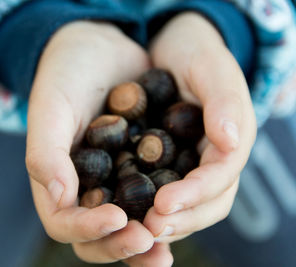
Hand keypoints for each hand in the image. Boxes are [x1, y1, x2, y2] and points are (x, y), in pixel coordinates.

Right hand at [25, 21, 172, 265]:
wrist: (100, 48)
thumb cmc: (66, 74)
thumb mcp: (50, 107)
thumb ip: (45, 152)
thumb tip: (59, 197)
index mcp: (57, 181)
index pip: (64, 222)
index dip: (87, 229)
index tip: (114, 218)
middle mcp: (85, 190)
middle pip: (97, 238)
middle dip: (119, 244)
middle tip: (145, 238)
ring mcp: (115, 183)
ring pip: (128, 227)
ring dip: (147, 240)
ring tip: (166, 243)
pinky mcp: (142, 170)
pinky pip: (154, 199)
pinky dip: (169, 213)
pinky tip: (187, 212)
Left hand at [143, 12, 256, 243]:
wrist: (173, 47)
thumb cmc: (194, 52)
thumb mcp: (211, 68)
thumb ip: (224, 102)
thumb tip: (231, 142)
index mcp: (231, 141)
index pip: (220, 178)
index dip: (195, 194)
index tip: (164, 204)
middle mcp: (212, 160)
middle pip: (206, 204)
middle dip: (180, 220)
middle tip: (148, 230)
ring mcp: (189, 165)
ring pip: (185, 207)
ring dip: (163, 223)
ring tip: (134, 231)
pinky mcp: (165, 164)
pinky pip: (159, 192)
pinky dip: (145, 209)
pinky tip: (122, 215)